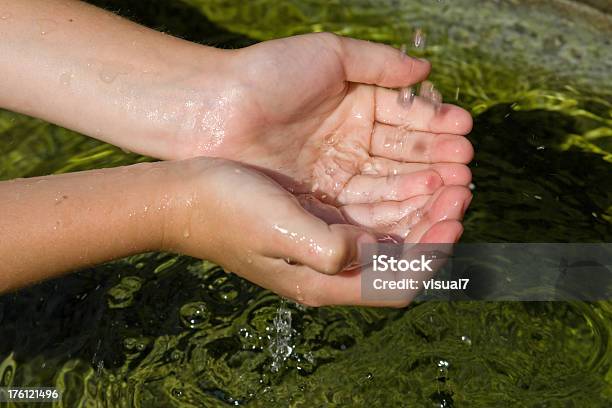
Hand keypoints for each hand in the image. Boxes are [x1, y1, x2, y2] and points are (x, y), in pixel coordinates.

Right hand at [163, 158, 468, 305]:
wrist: (182, 196)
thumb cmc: (223, 210)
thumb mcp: (276, 228)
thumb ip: (328, 245)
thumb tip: (373, 249)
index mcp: (321, 280)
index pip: (395, 283)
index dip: (431, 255)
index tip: (453, 219)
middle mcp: (328, 267)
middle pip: (400, 259)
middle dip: (435, 227)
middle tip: (461, 190)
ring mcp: (323, 243)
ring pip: (389, 235)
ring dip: (420, 211)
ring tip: (446, 179)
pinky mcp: (317, 220)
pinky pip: (369, 215)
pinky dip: (395, 199)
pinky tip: (408, 176)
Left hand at [173, 33, 473, 208]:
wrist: (214, 111)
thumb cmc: (267, 75)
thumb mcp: (328, 56)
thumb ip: (379, 63)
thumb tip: (426, 71)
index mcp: (356, 110)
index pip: (406, 123)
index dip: (436, 128)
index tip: (465, 132)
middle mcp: (350, 147)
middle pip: (403, 159)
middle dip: (438, 163)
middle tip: (467, 170)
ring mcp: (335, 178)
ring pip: (389, 187)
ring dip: (424, 190)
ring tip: (457, 190)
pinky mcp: (320, 205)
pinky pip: (365, 209)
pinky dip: (396, 209)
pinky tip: (423, 206)